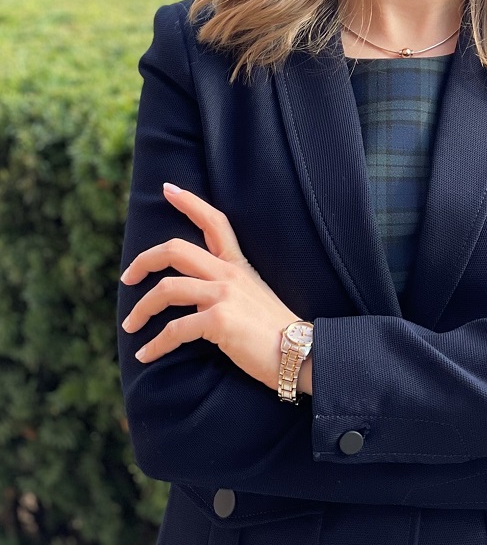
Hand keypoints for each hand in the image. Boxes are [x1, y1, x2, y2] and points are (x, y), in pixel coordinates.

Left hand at [120, 184, 301, 389]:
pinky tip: (146, 354)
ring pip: (167, 288)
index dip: (189, 202)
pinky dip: (155, 344)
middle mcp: (229, 274)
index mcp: (237, 265)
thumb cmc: (274, 331)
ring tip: (130, 324)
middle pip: (176, 250)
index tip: (168, 189)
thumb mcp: (253, 296)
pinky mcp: (219, 320)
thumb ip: (226, 288)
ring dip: (141, 309)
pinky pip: (174, 330)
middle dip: (144, 261)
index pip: (214, 222)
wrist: (300, 352)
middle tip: (127, 277)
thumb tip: (195, 298)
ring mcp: (224, 295)